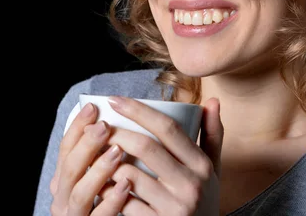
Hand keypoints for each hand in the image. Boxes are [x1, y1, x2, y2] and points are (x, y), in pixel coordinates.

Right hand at [50, 102, 131, 214]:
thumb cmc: (102, 207)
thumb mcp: (96, 179)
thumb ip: (99, 158)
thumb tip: (113, 120)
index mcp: (63, 181)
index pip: (65, 149)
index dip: (77, 128)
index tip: (93, 107)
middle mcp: (63, 199)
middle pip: (69, 168)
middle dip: (86, 145)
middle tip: (105, 125)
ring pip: (79, 193)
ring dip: (98, 170)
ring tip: (117, 151)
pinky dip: (111, 201)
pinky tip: (126, 186)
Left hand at [102, 96, 223, 214]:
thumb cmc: (202, 202)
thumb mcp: (213, 172)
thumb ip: (212, 136)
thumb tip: (212, 100)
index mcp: (202, 165)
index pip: (168, 128)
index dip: (138, 110)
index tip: (114, 100)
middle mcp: (191, 185)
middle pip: (145, 147)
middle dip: (115, 133)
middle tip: (95, 127)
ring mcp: (174, 208)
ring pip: (129, 174)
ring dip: (105, 162)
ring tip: (92, 152)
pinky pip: (123, 201)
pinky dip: (106, 189)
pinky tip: (97, 181)